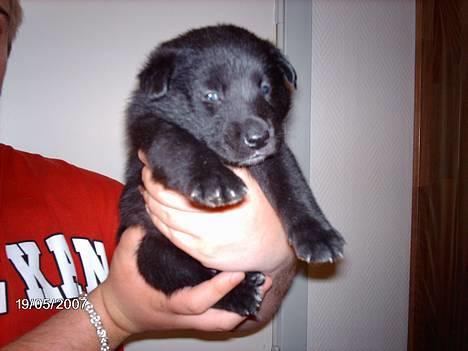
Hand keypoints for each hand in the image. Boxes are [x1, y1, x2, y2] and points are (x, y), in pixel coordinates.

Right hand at [96, 227, 271, 340]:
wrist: (117, 313)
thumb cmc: (122, 287)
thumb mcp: (124, 260)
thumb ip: (136, 237)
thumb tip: (150, 213)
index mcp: (169, 303)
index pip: (198, 301)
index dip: (219, 289)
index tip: (238, 272)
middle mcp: (184, 316)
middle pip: (221, 320)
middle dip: (246, 303)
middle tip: (265, 280)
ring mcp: (191, 320)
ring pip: (224, 321)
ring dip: (246, 304)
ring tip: (264, 282)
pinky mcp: (194, 317)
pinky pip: (219, 316)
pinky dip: (236, 304)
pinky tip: (247, 286)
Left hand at [139, 151, 292, 272]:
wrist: (274, 248)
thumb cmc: (262, 210)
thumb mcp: (250, 182)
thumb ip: (225, 168)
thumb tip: (197, 149)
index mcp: (229, 194)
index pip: (184, 180)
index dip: (162, 171)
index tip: (150, 158)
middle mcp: (218, 218)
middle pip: (169, 200)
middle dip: (151, 184)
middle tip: (146, 171)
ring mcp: (207, 239)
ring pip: (165, 218)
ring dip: (150, 202)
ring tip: (146, 189)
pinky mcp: (202, 254)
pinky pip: (171, 236)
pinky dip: (157, 221)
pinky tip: (154, 211)